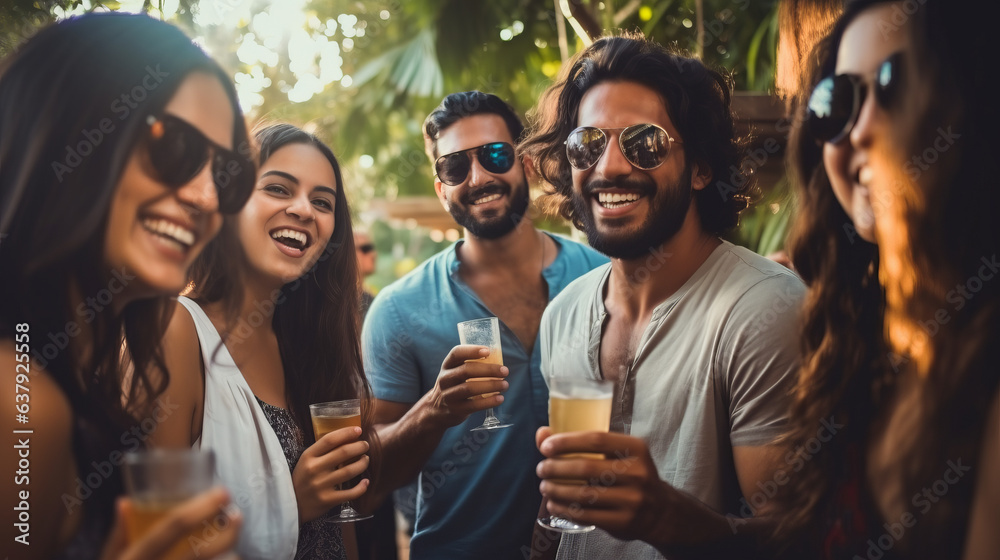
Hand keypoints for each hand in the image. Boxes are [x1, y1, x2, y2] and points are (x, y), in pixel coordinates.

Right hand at [100, 487, 240, 559]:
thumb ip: (118, 536)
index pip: (172, 527)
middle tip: (237, 517)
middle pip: (200, 552)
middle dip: (227, 533)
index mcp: (134, 559)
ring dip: (229, 558)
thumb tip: (125, 503)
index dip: (201, 507)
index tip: (223, 493)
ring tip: (233, 552)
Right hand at [293, 426, 370, 522]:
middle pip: (343, 452)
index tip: (358, 430)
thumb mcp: (305, 461)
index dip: (346, 433)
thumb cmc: (302, 479)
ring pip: (349, 471)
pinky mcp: (327, 500)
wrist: (292, 505)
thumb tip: (346, 438)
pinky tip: (365, 481)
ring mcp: (321, 485)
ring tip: (365, 459)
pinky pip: (350, 493)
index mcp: (308, 456)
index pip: (329, 439)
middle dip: (359, 446)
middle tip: (365, 445)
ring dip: (362, 463)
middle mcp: (314, 469)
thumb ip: (321, 451)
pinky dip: (361, 487)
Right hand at [425, 345, 508, 427]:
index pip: (457, 353)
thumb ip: (472, 365)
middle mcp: (445, 379)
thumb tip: (498, 358)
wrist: (437, 410)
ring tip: (505, 385)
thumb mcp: (456, 373)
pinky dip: (489, 401)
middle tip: (505, 371)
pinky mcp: (455, 410)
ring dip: (491, 385)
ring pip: (470, 388)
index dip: (472, 350)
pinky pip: (474, 405)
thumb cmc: (454, 386)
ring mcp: (448, 395)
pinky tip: (500, 398)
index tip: (488, 351)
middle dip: (488, 370)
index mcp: (447, 365)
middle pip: (466, 370)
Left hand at [535, 427, 685, 545]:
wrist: (661, 511)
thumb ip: (582, 442)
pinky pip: (586, 515)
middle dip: (556, 468)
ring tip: (545, 487)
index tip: (545, 446)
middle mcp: (638, 473)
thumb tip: (542, 433)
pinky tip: (553, 504)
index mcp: (636, 449)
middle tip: (541, 469)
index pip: (596, 439)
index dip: (566, 441)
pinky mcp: (623, 522)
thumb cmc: (631, 476)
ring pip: (583, 494)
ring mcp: (632, 500)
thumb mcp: (618, 454)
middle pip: (586, 468)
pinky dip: (564, 509)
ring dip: (556, 490)